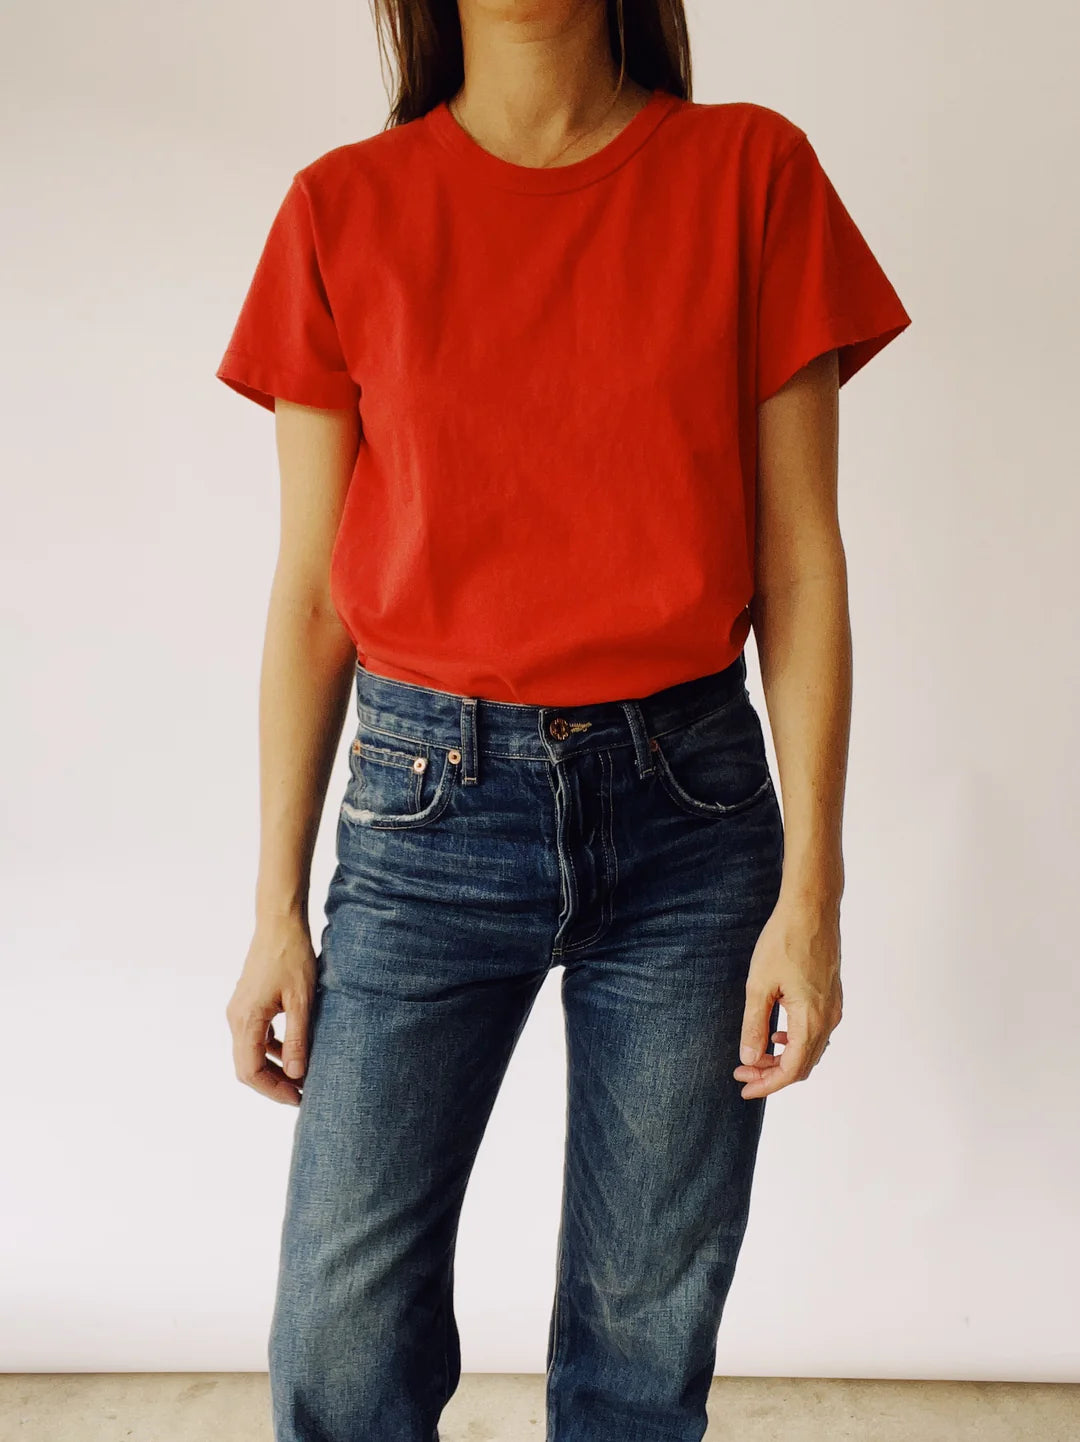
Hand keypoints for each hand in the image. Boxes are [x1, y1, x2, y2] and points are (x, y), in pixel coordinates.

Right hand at [225, 915, 316, 1105]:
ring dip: (274, 1068)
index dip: (273, 1091)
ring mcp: (240, 1011)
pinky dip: (272, 1050)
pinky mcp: (248, 1004)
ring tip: (302, 1077)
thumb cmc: (292, 957)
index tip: (298, 1098)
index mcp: (246, 1019)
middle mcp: (236, 1018)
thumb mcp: (302, 1000)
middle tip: (302, 1094)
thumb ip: (298, 1038)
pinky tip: (294, 1052)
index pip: (250, 1071)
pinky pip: (255, 1037)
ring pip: (251, 1053)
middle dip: (273, 1084)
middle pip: (247, 1067)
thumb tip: (297, 1075)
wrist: (279, 923)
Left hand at [734, 894, 842, 1099]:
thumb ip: (754, 1025)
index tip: (744, 1087)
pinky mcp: (832, 997)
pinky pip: (816, 1033)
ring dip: (783, 1058)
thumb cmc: (784, 940)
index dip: (767, 1084)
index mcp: (811, 1019)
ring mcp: (834, 1008)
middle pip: (802, 1065)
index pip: (791, 1069)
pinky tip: (776, 1034)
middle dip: (772, 1073)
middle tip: (743, 1072)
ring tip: (755, 1056)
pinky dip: (795, 1042)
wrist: (812, 909)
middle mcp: (829, 1019)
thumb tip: (750, 1058)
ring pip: (810, 1050)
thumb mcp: (759, 985)